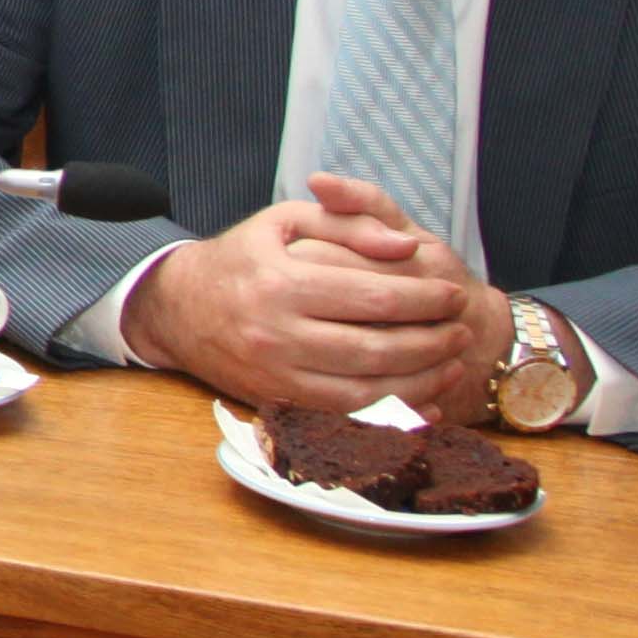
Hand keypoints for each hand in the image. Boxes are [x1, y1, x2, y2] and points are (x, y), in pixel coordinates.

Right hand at [119, 172, 515, 416]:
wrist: (175, 307)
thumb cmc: (240, 258)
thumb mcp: (285, 220)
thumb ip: (348, 223)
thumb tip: (405, 246)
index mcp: (282, 284)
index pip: (373, 298)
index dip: (424, 298)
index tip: (453, 292)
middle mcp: (277, 335)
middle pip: (375, 350)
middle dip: (432, 342)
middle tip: (463, 329)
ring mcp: (275, 376)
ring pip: (365, 392)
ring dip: (420, 382)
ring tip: (452, 363)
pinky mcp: (276, 403)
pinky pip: (344, 417)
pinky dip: (390, 415)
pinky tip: (423, 402)